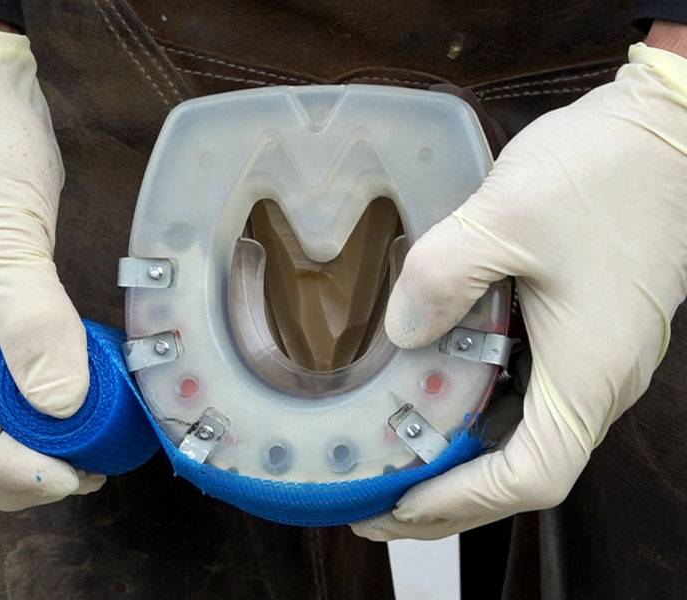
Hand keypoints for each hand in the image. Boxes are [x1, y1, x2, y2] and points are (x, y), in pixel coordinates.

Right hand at [0, 30, 104, 509]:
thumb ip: (31, 325)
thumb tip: (62, 403)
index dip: (3, 462)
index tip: (64, 476)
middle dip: (10, 468)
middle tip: (74, 476)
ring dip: (29, 438)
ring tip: (82, 451)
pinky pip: (8, 369)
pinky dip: (41, 394)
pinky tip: (78, 400)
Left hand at [353, 38, 686, 539]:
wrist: (668, 127)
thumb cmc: (602, 171)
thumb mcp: (505, 216)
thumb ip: (441, 278)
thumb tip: (401, 333)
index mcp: (590, 370)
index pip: (530, 475)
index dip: (462, 500)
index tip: (399, 504)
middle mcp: (600, 379)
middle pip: (525, 469)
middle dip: (454, 493)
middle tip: (383, 499)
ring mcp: (598, 356)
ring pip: (529, 432)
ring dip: (467, 454)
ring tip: (402, 457)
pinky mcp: (589, 330)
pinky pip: (533, 391)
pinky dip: (484, 408)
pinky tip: (441, 393)